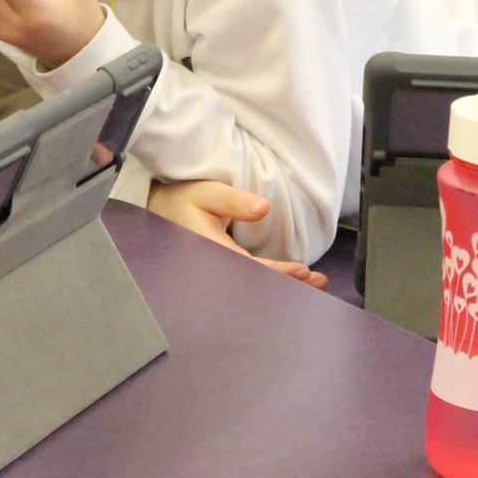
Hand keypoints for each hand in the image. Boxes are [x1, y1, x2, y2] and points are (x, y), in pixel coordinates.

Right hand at [146, 180, 328, 289]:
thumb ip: (233, 201)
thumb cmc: (182, 198)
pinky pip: (249, 279)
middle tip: (319, 282)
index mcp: (210, 252)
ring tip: (314, 283)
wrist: (159, 209)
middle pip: (254, 285)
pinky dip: (272, 279)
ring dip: (283, 284)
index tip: (303, 271)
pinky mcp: (222, 270)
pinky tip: (290, 280)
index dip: (277, 273)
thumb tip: (263, 208)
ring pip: (253, 285)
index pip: (248, 269)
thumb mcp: (207, 192)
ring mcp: (217, 273)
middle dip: (288, 285)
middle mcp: (214, 269)